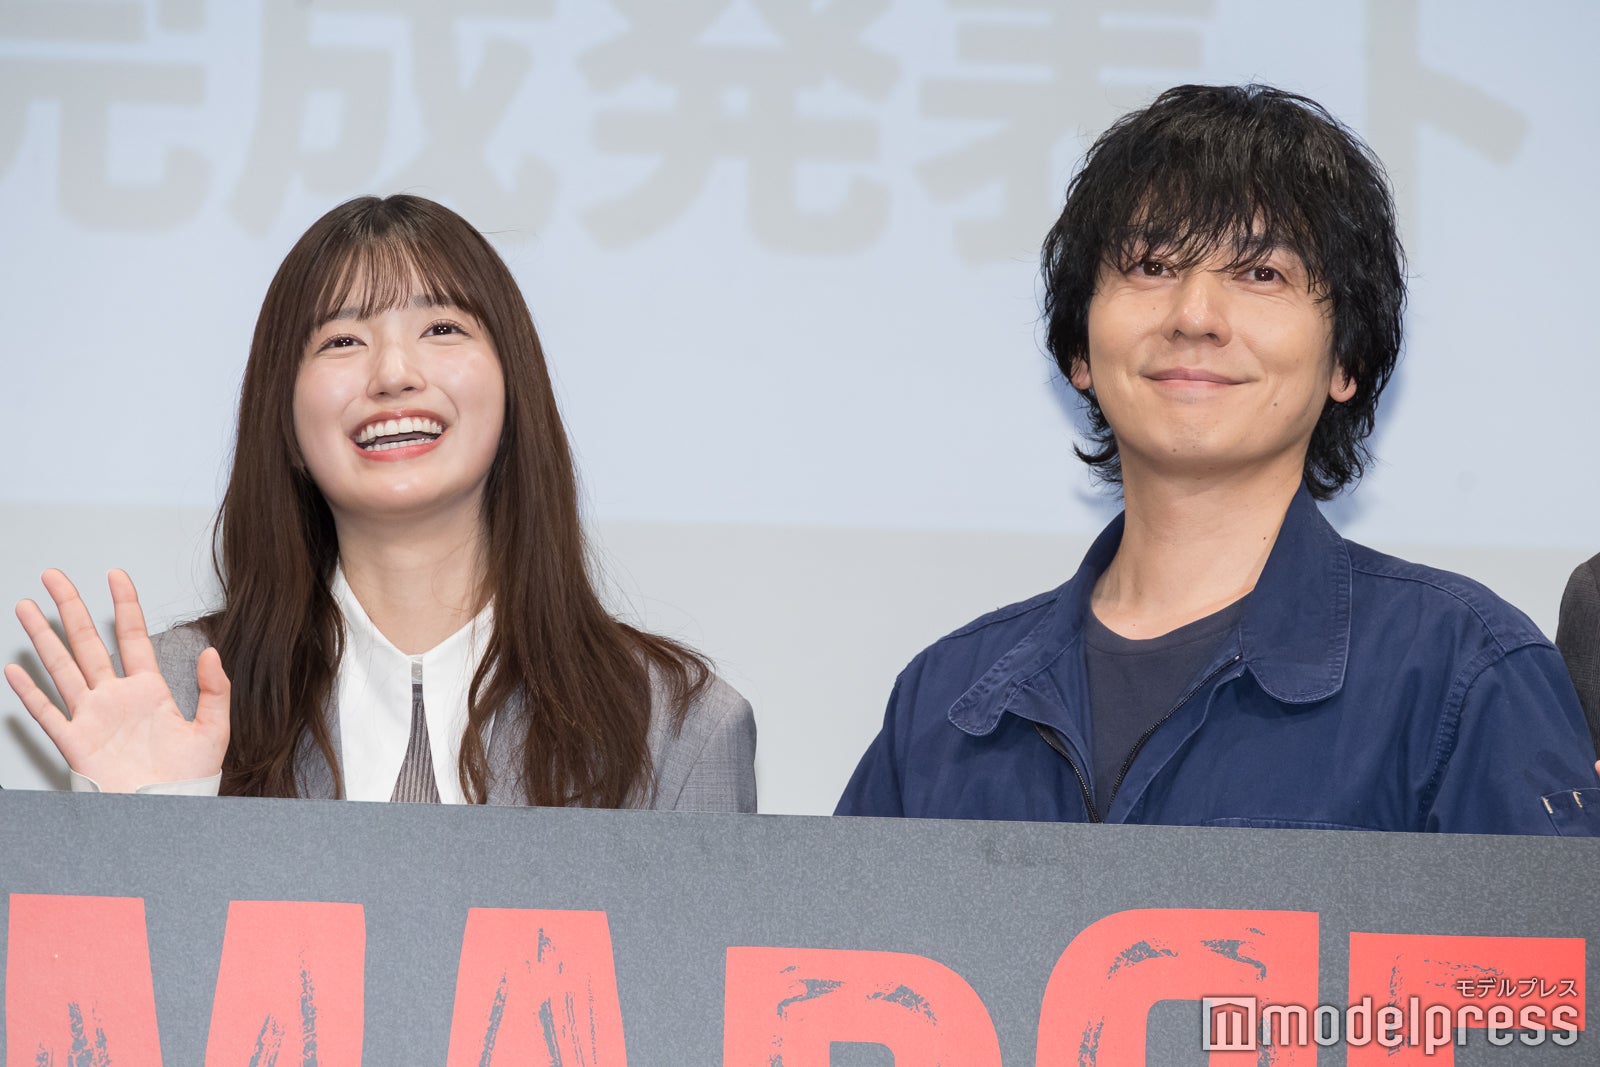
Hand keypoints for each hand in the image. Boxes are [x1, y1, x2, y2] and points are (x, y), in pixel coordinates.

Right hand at [5, 569, 228, 791]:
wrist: (167, 811)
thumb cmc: (190, 777)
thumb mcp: (214, 730)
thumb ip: (215, 690)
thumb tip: (210, 652)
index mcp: (149, 690)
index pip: (133, 637)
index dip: (125, 605)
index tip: (116, 575)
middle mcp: (116, 697)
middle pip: (88, 642)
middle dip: (71, 607)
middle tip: (55, 576)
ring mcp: (92, 717)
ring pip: (62, 667)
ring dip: (44, 637)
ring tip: (28, 607)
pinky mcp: (75, 742)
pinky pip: (47, 712)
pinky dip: (29, 692)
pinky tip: (15, 669)